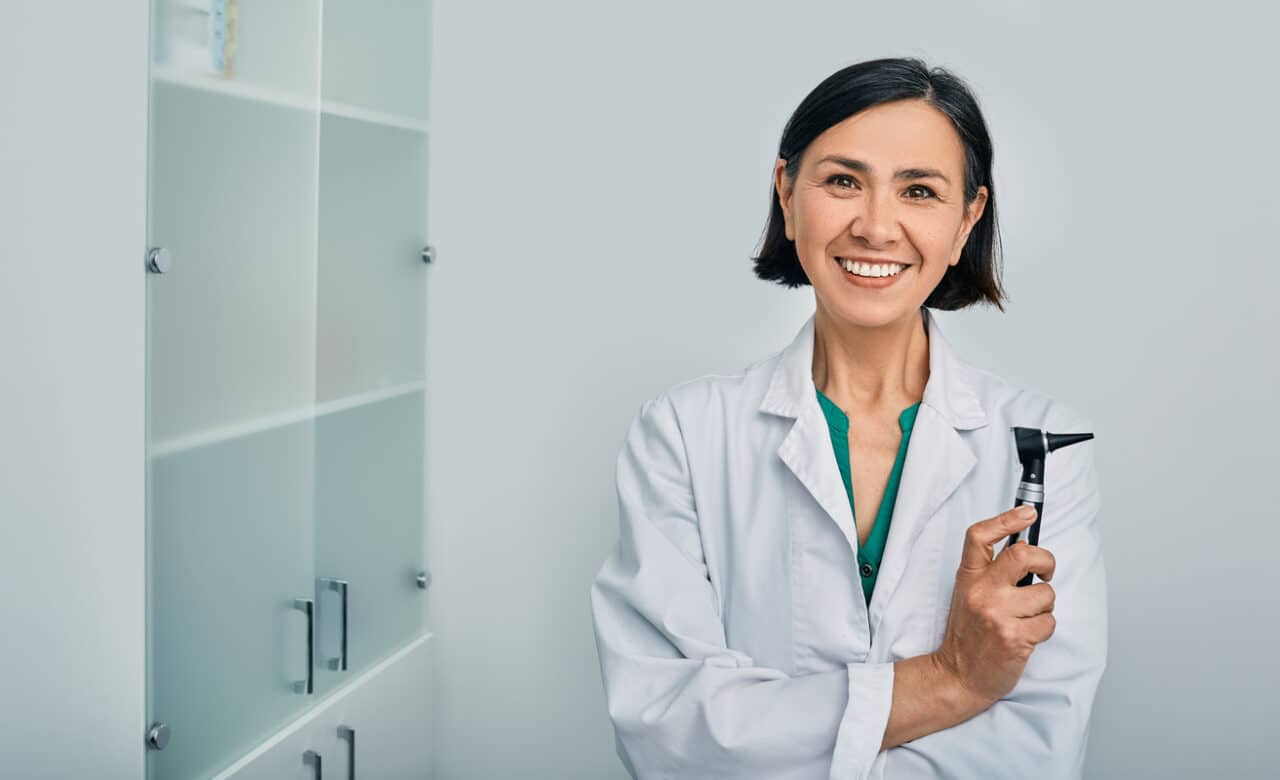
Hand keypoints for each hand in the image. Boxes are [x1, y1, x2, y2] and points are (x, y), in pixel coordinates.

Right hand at [932, 505, 1056, 706]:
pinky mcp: (1015, 638)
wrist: (958, 675)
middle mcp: (981, 591)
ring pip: (1046, 594)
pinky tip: (1026, 636)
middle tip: (1044, 572)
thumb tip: (1026, 547)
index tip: (1028, 513)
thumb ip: (990, 572)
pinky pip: (1049, 622)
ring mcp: (997, 614)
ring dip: (1044, 607)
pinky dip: (1044, 629)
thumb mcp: (968, 594)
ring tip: (1026, 618)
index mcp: (968, 577)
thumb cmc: (969, 633)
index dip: (1007, 519)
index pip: (980, 536)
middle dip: (1046, 561)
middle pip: (1023, 555)